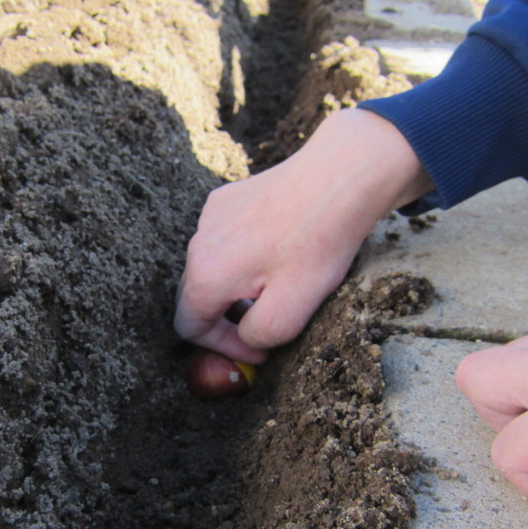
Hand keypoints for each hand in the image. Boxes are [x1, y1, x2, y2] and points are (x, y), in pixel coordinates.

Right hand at [174, 108, 429, 361]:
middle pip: (196, 298)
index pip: (189, 328)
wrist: (337, 178)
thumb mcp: (291, 311)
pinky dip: (242, 256)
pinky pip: (223, 241)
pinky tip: (277, 250)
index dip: (222, 348)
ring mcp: (209, 217)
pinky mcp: (225, 199)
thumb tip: (247, 336)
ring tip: (276, 286)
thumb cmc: (317, 244)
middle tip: (268, 323)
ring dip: (236, 287)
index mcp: (206, 275)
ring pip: (211, 268)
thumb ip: (256, 336)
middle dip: (229, 319)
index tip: (258, 350)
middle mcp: (197, 244)